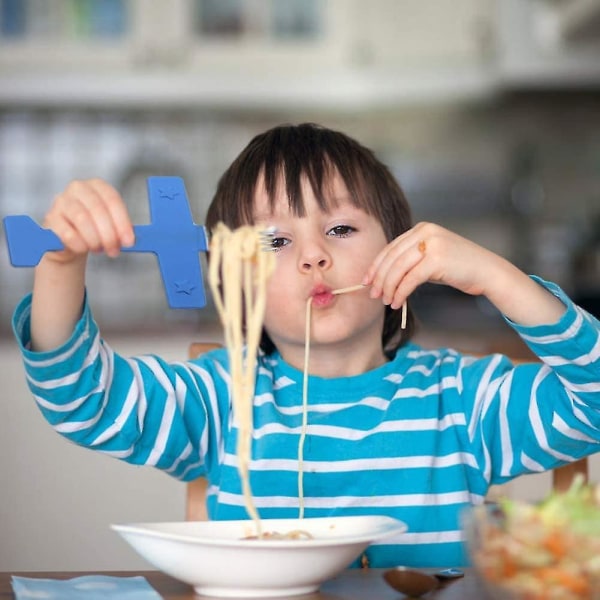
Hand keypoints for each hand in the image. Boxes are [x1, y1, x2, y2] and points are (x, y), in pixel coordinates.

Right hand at [43, 179, 134, 262]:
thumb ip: (122, 230)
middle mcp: (77, 188)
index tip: (129, 241)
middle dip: (109, 234)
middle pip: (98, 209)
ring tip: (99, 249)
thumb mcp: (112, 226)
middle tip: (114, 250)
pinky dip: (80, 245)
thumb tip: (131, 239)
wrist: (69, 241)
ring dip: (95, 240)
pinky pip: (68, 233)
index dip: (122, 222)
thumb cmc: (95, 230)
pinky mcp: (50, 219)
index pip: (112, 199)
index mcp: (97, 186)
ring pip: (82, 219)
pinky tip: (83, 249)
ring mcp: (61, 202)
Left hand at [363, 222, 508, 308]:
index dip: (376, 266)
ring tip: (386, 301)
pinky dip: (401, 292)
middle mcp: (425, 232)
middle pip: (392, 258)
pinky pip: (410, 279)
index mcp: (421, 228)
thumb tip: (382, 277)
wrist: (487, 272)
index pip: (391, 248)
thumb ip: (410, 260)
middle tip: (373, 294)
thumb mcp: (431, 258)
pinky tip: (398, 302)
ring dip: (389, 288)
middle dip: (379, 278)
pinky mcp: (437, 259)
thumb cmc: (458, 268)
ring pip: (398, 269)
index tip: (367, 280)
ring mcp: (432, 243)